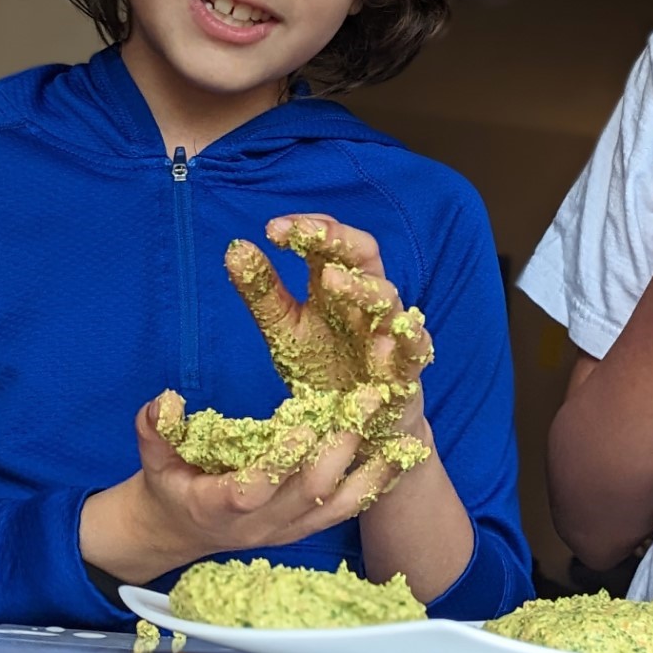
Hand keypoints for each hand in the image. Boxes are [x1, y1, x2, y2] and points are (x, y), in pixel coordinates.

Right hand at [80, 394, 412, 582]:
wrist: (180, 531)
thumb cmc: (169, 486)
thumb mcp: (154, 458)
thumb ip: (156, 431)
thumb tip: (163, 401)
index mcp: (217, 506)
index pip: (251, 492)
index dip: (278, 463)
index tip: (304, 426)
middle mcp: (259, 524)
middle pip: (307, 495)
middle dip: (338, 449)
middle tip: (363, 404)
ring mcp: (287, 528)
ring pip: (336, 507)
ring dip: (369, 469)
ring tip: (396, 431)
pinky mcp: (306, 527)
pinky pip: (346, 510)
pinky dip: (374, 483)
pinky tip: (400, 455)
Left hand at [228, 215, 434, 397]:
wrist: (355, 423)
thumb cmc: (322, 367)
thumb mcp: (284, 329)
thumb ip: (262, 291)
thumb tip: (236, 248)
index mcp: (336, 284)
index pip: (329, 242)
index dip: (308, 229)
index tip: (273, 229)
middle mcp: (365, 300)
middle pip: (363, 255)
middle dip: (337, 239)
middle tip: (305, 234)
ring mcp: (388, 330)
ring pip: (387, 298)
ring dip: (361, 287)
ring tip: (332, 280)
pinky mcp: (406, 368)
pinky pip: (416, 348)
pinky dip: (407, 340)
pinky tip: (381, 345)